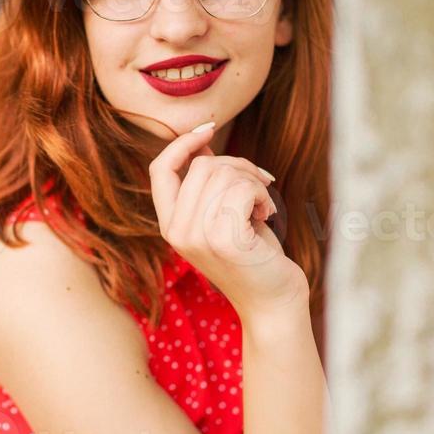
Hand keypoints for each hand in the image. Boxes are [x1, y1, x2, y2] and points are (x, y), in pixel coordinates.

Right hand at [148, 121, 308, 319]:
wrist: (273, 303)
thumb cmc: (253, 256)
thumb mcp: (222, 215)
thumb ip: (208, 184)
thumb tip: (201, 139)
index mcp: (170, 226)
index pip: (160, 170)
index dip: (182, 144)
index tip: (208, 129)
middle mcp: (177, 231)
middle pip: (202, 165)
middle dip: (239, 166)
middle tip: (260, 186)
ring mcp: (198, 236)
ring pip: (225, 174)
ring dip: (254, 182)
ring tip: (263, 206)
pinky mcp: (224, 240)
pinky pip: (243, 188)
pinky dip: (262, 194)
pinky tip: (268, 214)